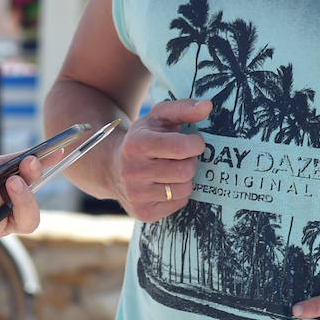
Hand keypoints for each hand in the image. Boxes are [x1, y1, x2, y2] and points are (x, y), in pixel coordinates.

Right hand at [113, 98, 210, 220]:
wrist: (112, 166)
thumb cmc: (143, 138)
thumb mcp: (158, 117)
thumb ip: (184, 109)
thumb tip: (207, 106)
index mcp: (136, 144)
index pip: (180, 147)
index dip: (195, 144)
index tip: (193, 141)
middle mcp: (133, 171)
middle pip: (185, 171)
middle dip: (191, 162)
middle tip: (183, 157)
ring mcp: (136, 195)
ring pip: (184, 189)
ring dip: (185, 179)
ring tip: (172, 169)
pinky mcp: (143, 212)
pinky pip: (178, 203)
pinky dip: (178, 193)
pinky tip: (165, 184)